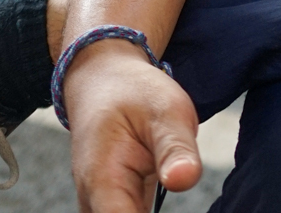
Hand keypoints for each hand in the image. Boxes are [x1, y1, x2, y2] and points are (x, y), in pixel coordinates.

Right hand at [65, 42, 201, 211]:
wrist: (103, 80)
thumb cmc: (132, 91)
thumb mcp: (164, 107)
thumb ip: (175, 148)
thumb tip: (185, 181)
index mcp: (102, 183)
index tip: (169, 195)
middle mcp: (95, 203)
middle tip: (179, 178)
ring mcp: (101, 208)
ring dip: (147, 212)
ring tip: (174, 176)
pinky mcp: (114, 207)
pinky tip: (171, 181)